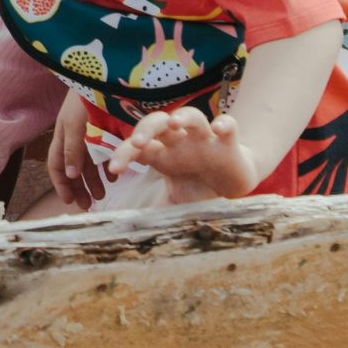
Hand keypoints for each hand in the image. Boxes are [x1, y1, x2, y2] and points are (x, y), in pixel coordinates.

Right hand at [47, 92, 106, 208]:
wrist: (101, 73)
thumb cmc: (85, 97)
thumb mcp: (75, 123)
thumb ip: (72, 148)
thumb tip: (69, 175)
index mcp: (62, 135)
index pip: (56, 165)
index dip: (61, 184)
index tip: (69, 202)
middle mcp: (73, 136)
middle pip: (72, 168)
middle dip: (78, 188)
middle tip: (88, 206)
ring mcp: (88, 133)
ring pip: (88, 163)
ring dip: (93, 181)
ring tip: (102, 196)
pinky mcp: (104, 129)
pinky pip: (102, 153)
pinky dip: (107, 167)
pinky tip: (114, 178)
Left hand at [106, 106, 257, 201]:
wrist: (233, 182)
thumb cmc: (198, 188)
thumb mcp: (174, 203)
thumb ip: (155, 212)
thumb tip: (129, 232)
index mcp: (162, 153)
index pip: (138, 147)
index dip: (124, 154)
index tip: (114, 169)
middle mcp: (180, 141)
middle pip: (158, 122)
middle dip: (145, 128)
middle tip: (138, 142)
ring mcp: (204, 139)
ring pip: (191, 115)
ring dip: (182, 116)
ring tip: (173, 122)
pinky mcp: (229, 143)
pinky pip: (229, 125)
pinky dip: (225, 124)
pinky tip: (219, 128)